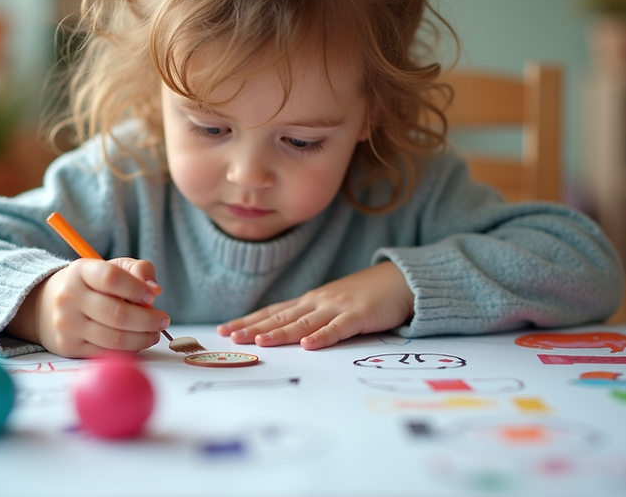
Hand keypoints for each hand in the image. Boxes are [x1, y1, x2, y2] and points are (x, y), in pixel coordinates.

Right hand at [6, 258, 169, 357]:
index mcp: (81, 271)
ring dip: (142, 338)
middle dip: (148, 320)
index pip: (112, 278)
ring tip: (155, 333)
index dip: (137, 288)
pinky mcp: (69, 346)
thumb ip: (138, 270)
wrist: (49, 305)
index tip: (153, 296)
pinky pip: (105, 352)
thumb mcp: (113, 267)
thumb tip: (155, 289)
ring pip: (113, 338)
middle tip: (163, 320)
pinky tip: (138, 341)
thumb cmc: (92, 284)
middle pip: (117, 314)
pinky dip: (128, 349)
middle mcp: (69, 297)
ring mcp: (67, 324)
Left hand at [217, 262, 413, 349]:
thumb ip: (314, 318)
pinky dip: (322, 337)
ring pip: (304, 322)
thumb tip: (289, 336)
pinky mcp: (359, 315)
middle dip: (254, 327)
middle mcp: (318, 301)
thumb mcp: (334, 306)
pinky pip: (338, 328)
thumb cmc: (366, 296)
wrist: (400, 281)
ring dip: (281, 333)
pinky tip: (308, 345)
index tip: (225, 329)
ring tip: (259, 342)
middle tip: (230, 336)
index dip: (249, 320)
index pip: (273, 312)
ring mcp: (338, 307)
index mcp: (310, 301)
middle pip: (281, 317)